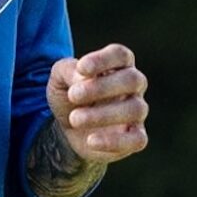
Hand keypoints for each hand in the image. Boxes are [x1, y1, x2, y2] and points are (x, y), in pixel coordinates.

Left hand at [46, 43, 148, 162]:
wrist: (68, 129)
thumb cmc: (69, 96)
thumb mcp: (59, 79)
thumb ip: (68, 71)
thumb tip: (82, 77)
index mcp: (118, 65)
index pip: (121, 55)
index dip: (103, 60)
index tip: (81, 68)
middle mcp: (133, 86)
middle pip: (132, 79)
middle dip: (101, 87)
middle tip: (73, 95)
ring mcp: (137, 111)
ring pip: (135, 109)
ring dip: (103, 114)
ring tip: (74, 119)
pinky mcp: (136, 137)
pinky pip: (137, 139)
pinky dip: (114, 141)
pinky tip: (90, 140)